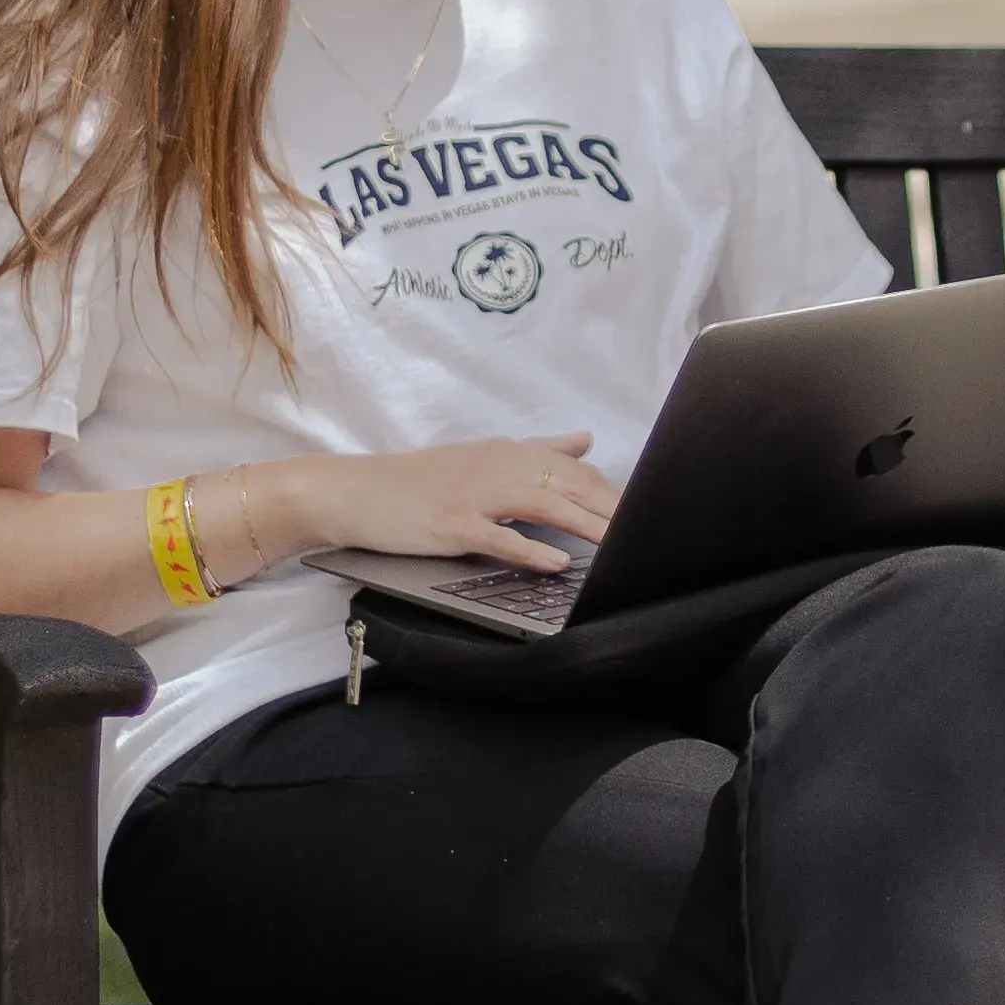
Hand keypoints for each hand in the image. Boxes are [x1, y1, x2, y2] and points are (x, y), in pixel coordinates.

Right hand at [266, 435, 622, 571]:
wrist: (356, 492)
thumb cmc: (420, 481)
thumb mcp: (484, 457)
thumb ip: (539, 451)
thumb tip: (585, 441)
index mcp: (508, 454)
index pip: (575, 471)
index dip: (613, 492)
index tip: (647, 511)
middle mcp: (497, 468)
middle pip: (568, 486)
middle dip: (611, 509)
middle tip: (647, 530)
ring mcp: (473, 496)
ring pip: (542, 507)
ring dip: (585, 526)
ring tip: (619, 544)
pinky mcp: (451, 525)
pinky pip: (497, 537)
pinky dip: (529, 549)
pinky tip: (555, 562)